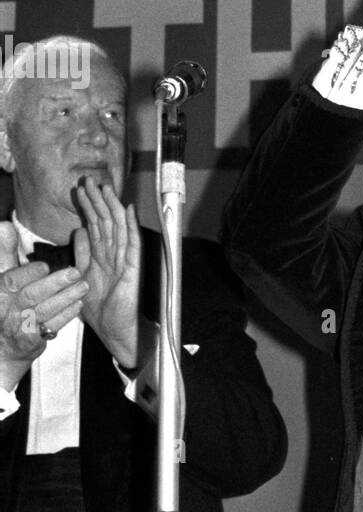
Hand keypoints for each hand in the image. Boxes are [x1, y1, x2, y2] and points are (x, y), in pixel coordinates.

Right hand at [0, 222, 88, 379]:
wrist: (1, 345)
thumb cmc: (4, 304)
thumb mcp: (1, 278)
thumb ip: (5, 253)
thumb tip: (4, 225)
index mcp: (0, 291)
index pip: (11, 281)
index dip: (27, 273)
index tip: (45, 266)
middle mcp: (7, 309)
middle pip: (30, 296)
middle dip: (53, 284)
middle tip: (75, 273)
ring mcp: (19, 326)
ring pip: (44, 311)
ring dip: (66, 298)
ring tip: (84, 286)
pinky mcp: (32, 340)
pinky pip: (51, 327)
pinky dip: (65, 315)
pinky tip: (79, 304)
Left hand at [73, 179, 141, 367]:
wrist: (114, 330)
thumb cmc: (101, 309)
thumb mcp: (82, 277)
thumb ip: (81, 254)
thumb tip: (79, 231)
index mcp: (101, 256)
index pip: (95, 225)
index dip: (88, 208)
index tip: (80, 191)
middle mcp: (113, 254)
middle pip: (105, 222)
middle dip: (97, 201)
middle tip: (89, 181)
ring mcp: (124, 260)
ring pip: (117, 228)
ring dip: (111, 208)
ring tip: (104, 188)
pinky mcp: (133, 268)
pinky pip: (132, 244)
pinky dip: (130, 227)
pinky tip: (128, 211)